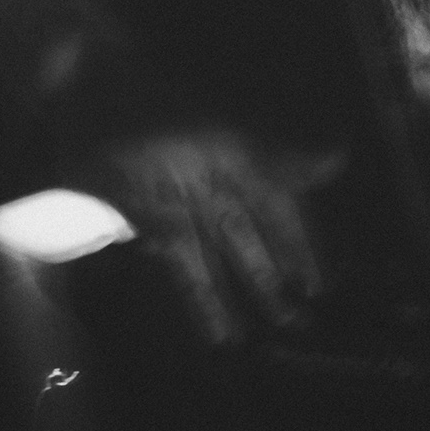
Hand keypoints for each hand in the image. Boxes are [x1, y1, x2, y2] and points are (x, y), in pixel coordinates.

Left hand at [69, 130, 340, 345]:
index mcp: (238, 154)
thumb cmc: (157, 104)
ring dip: (237, 296)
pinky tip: (213, 330)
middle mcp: (215, 181)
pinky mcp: (147, 218)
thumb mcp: (223, 131)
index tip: (319, 284)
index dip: (299, 245)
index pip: (279, 208)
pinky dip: (197, 297)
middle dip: (273, 278)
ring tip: (255, 339)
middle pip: (251, 238)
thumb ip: (279, 154)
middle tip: (299, 325)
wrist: (90, 91)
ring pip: (219, 258)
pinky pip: (179, 263)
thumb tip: (340, 156)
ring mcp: (181, 203)